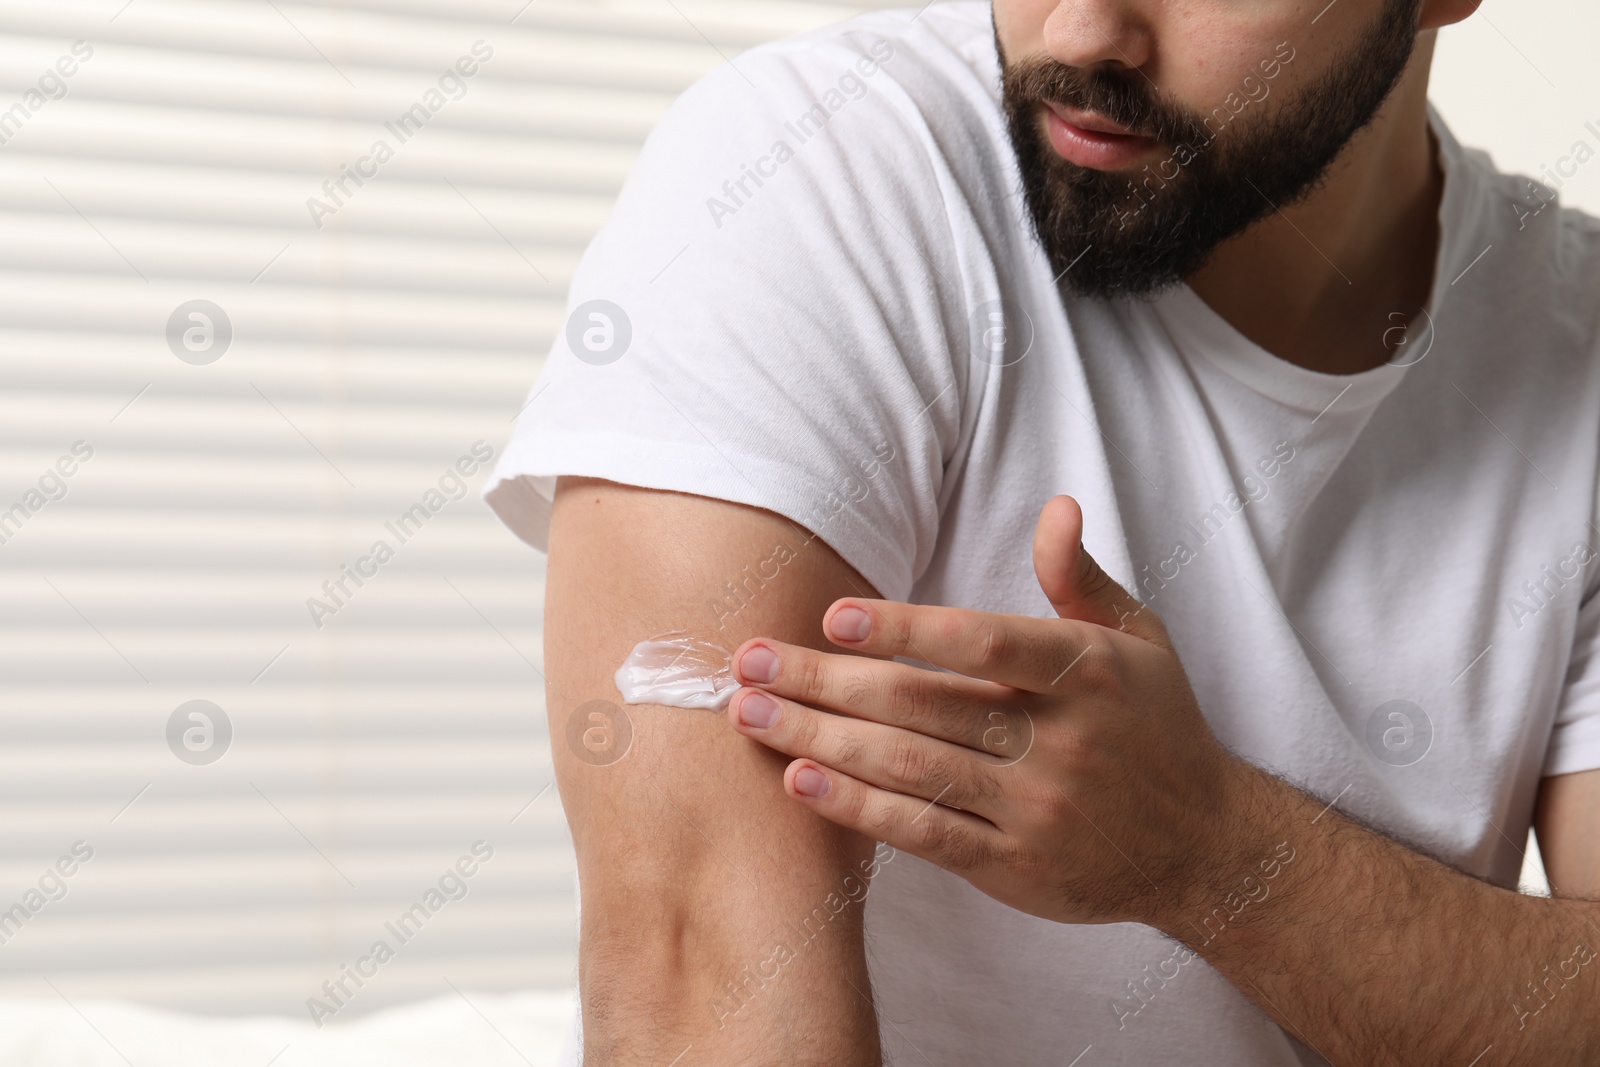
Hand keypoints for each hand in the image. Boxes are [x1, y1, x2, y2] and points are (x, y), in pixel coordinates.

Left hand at [726, 496, 1254, 927]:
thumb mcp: (1139, 642)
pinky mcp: (1015, 866)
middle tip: (747, 663)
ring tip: (751, 717)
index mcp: (1088, 674)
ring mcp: (1036, 810)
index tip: (832, 616)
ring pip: (911, 770)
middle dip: (825, 683)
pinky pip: (924, 834)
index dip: (906, 630)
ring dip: (821, 742)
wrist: (1206, 846)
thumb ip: (1082, 579)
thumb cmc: (1157, 726)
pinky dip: (859, 809)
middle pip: (924, 708)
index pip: (984, 644)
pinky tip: (802, 782)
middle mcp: (1061, 742)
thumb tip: (1056, 507)